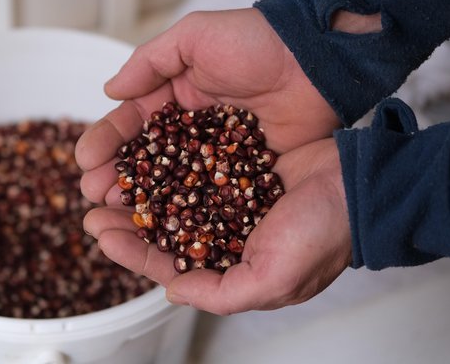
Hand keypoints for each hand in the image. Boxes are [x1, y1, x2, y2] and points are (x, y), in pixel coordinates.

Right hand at [76, 8, 339, 203]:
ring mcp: (215, 155)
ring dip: (141, 198)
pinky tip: (162, 224)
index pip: (131, 121)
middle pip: (145, 158)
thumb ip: (150, 61)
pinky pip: (206, 195)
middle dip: (116, 174)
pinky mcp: (241, 175)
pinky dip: (183, 210)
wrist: (318, 61)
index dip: (106, 140)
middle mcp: (190, 128)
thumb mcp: (196, 36)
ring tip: (115, 213)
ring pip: (170, 181)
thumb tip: (110, 91)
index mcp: (175, 95)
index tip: (84, 160)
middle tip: (94, 194)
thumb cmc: (257, 42)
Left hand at [83, 138, 351, 313]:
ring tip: (108, 181)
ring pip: (172, 198)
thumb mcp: (272, 279)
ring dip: (140, 192)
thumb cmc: (324, 233)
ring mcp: (229, 199)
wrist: (357, 183)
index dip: (133, 254)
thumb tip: (173, 292)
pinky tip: (142, 154)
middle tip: (92, 209)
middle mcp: (225, 235)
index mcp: (231, 268)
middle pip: (163, 231)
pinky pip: (191, 167)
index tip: (102, 235)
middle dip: (126, 222)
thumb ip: (220, 294)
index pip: (170, 265)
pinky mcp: (234, 166)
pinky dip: (166, 164)